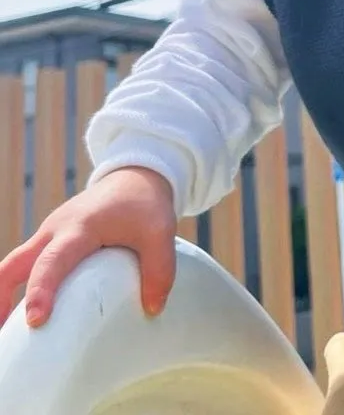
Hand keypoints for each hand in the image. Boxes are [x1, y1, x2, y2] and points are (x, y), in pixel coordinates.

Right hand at [0, 166, 177, 327]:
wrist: (137, 176)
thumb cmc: (145, 203)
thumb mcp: (161, 232)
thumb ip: (161, 269)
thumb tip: (153, 309)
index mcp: (80, 227)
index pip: (52, 261)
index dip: (41, 291)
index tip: (36, 320)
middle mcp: (56, 230)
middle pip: (13, 265)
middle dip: (2, 298)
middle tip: (4, 334)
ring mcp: (50, 233)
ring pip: (14, 264)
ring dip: (5, 295)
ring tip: (7, 333)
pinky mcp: (52, 240)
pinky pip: (29, 264)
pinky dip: (22, 286)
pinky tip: (34, 313)